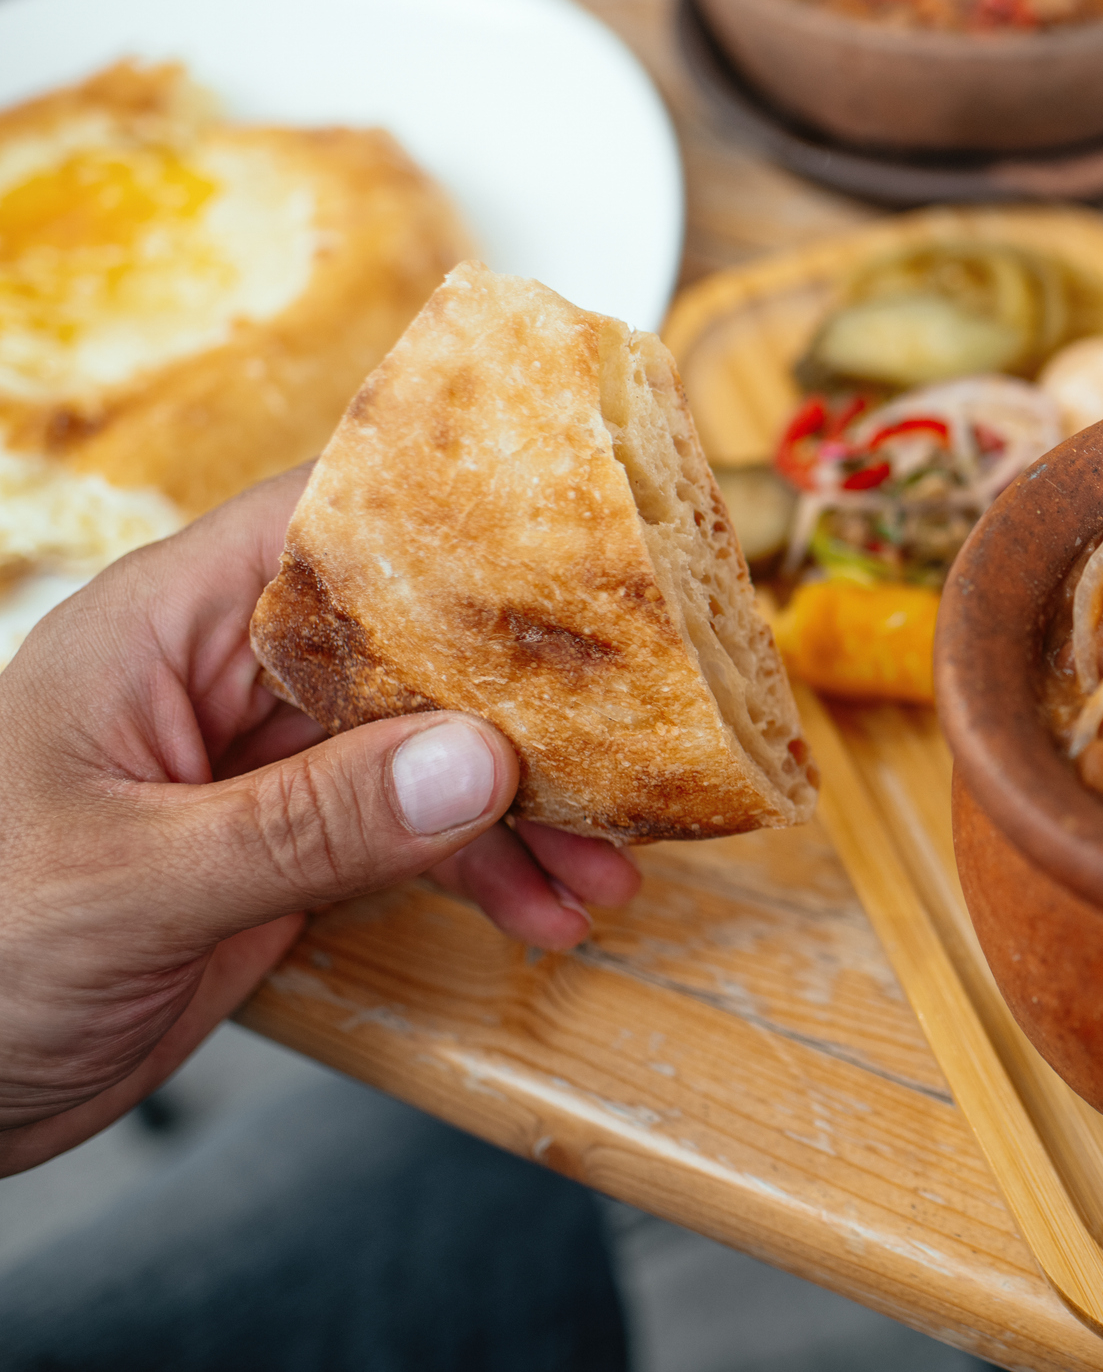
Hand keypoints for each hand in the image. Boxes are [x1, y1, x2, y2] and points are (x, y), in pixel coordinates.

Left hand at [0, 468, 639, 1174]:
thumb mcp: (135, 883)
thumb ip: (308, 824)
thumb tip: (479, 763)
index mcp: (164, 631)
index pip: (325, 528)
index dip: (445, 524)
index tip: (572, 548)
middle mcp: (223, 684)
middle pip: (407, 647)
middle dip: (521, 705)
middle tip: (629, 750)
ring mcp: (258, 773)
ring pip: (425, 755)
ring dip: (522, 812)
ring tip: (609, 873)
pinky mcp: (281, 857)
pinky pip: (409, 842)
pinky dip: (483, 876)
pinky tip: (545, 915)